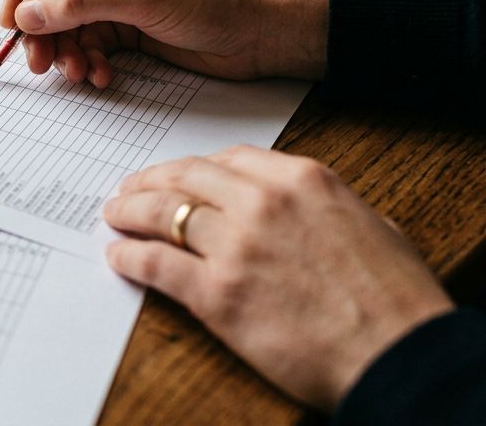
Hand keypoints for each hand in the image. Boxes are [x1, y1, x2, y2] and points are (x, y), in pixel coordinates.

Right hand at [0, 0, 328, 85]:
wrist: (272, 30)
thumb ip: (79, 2)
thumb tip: (25, 14)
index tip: (13, 19)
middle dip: (40, 25)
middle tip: (39, 61)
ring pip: (63, 19)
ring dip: (64, 49)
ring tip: (78, 73)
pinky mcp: (127, 22)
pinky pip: (87, 40)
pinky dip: (87, 60)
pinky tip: (102, 75)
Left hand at [102, 146, 452, 409]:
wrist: (398, 353)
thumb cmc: (394, 298)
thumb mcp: (367, 223)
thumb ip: (319, 205)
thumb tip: (295, 207)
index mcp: (301, 179)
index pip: (227, 159)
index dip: (191, 167)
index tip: (175, 174)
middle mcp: (262, 202)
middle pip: (184, 178)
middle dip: (149, 182)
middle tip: (128, 189)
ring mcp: (235, 246)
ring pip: (161, 214)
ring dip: (129, 213)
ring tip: (114, 216)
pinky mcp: (216, 293)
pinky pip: (155, 263)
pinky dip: (129, 257)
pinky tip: (119, 257)